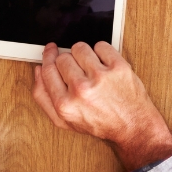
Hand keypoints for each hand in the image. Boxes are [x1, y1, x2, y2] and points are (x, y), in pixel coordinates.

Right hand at [32, 42, 171, 170]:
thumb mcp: (65, 121)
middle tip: (78, 70)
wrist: (132, 125)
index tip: (50, 51)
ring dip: (83, 54)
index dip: (48, 57)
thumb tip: (39, 70)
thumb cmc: (100, 124)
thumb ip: (44, 97)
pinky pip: (101, 45)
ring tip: (91, 67)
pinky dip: (102, 52)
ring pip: (80, 48)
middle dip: (68, 61)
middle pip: (62, 58)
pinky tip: (104, 65)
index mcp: (65, 104)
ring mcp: (100, 77)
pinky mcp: (118, 67)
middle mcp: (81, 90)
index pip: (48, 70)